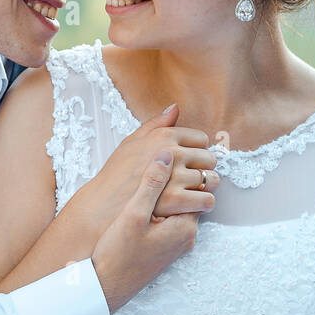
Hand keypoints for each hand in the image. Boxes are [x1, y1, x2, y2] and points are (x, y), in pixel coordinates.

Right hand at [68, 104, 219, 232]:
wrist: (103, 206)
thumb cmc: (116, 175)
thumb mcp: (131, 142)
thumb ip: (155, 124)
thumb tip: (175, 108)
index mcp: (163, 136)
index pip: (201, 139)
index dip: (196, 152)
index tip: (187, 163)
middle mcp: (171, 152)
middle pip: (209, 158)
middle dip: (203, 169)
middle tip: (190, 179)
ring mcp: (174, 176)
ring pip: (211, 179)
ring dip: (206, 187)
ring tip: (194, 192)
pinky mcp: (175, 199)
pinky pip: (207, 199)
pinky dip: (204, 203)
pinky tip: (194, 205)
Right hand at [90, 148, 200, 312]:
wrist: (105, 288)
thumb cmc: (117, 254)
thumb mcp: (133, 213)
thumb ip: (152, 183)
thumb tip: (167, 154)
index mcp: (185, 227)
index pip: (198, 188)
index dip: (184, 171)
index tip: (167, 159)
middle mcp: (186, 238)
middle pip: (190, 198)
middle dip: (176, 182)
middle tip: (152, 169)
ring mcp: (175, 246)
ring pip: (178, 210)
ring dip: (166, 197)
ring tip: (143, 186)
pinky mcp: (163, 251)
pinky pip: (168, 223)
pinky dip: (159, 211)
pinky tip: (139, 208)